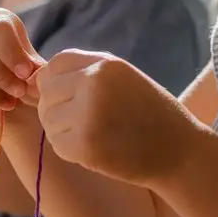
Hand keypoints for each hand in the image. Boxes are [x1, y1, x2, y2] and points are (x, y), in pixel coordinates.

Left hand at [36, 50, 189, 186]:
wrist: (179, 152)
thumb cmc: (150, 113)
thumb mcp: (123, 78)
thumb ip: (86, 73)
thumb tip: (37, 78)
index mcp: (105, 65)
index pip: (55, 64)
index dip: (54, 80)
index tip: (66, 96)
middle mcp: (94, 84)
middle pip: (47, 91)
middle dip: (56, 107)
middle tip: (81, 121)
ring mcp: (88, 115)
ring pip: (48, 119)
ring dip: (62, 129)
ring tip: (91, 134)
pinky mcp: (85, 146)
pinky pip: (57, 144)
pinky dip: (69, 149)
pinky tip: (94, 149)